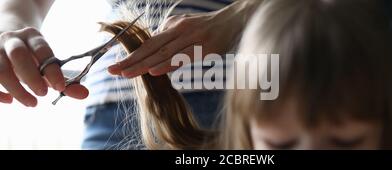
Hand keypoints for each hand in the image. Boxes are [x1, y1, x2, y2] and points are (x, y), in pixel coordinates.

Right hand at [0, 27, 87, 106]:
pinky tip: (10, 100)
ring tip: (32, 103)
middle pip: (18, 55)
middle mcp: (11, 40)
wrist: (7, 41)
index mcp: (32, 37)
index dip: (52, 70)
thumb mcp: (49, 65)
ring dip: (16, 88)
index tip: (61, 87)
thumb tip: (85, 94)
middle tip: (43, 94)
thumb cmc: (32, 58)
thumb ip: (66, 80)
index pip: (43, 51)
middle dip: (31, 76)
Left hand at [108, 1, 256, 76]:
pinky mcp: (205, 48)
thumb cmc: (208, 26)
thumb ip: (169, 35)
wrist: (234, 20)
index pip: (148, 43)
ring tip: (127, 74)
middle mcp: (180, 31)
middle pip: (151, 48)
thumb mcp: (186, 25)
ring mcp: (192, 39)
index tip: (115, 66)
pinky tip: (155, 71)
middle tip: (112, 71)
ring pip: (164, 54)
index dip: (131, 55)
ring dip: (144, 65)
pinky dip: (168, 64)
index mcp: (173, 27)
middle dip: (130, 61)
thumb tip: (154, 47)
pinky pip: (183, 58)